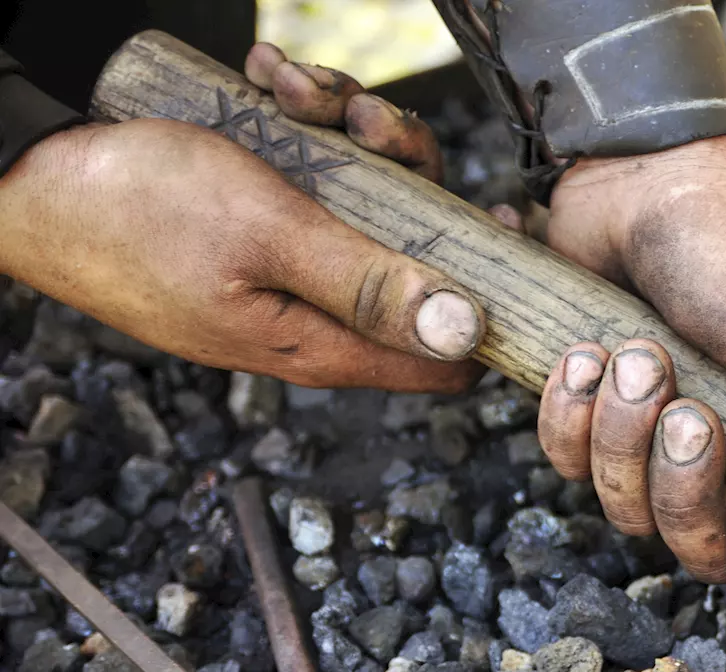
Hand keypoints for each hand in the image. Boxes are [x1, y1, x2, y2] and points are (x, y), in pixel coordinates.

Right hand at [0, 45, 485, 392]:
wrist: (23, 167)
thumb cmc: (134, 208)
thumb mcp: (269, 236)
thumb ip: (370, 284)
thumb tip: (466, 331)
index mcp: (322, 339)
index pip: (443, 356)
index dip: (487, 301)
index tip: (500, 227)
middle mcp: (313, 307)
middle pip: (415, 251)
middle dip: (405, 172)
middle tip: (362, 122)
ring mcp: (284, 260)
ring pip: (365, 195)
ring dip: (346, 128)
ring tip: (292, 87)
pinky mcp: (256, 218)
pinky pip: (311, 170)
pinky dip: (299, 119)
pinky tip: (265, 84)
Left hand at [537, 136, 725, 606]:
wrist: (635, 180)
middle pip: (704, 551)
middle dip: (684, 487)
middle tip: (684, 408)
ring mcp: (656, 448)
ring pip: (629, 515)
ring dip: (622, 441)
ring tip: (634, 357)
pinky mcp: (595, 424)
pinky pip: (568, 466)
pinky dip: (570, 416)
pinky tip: (586, 355)